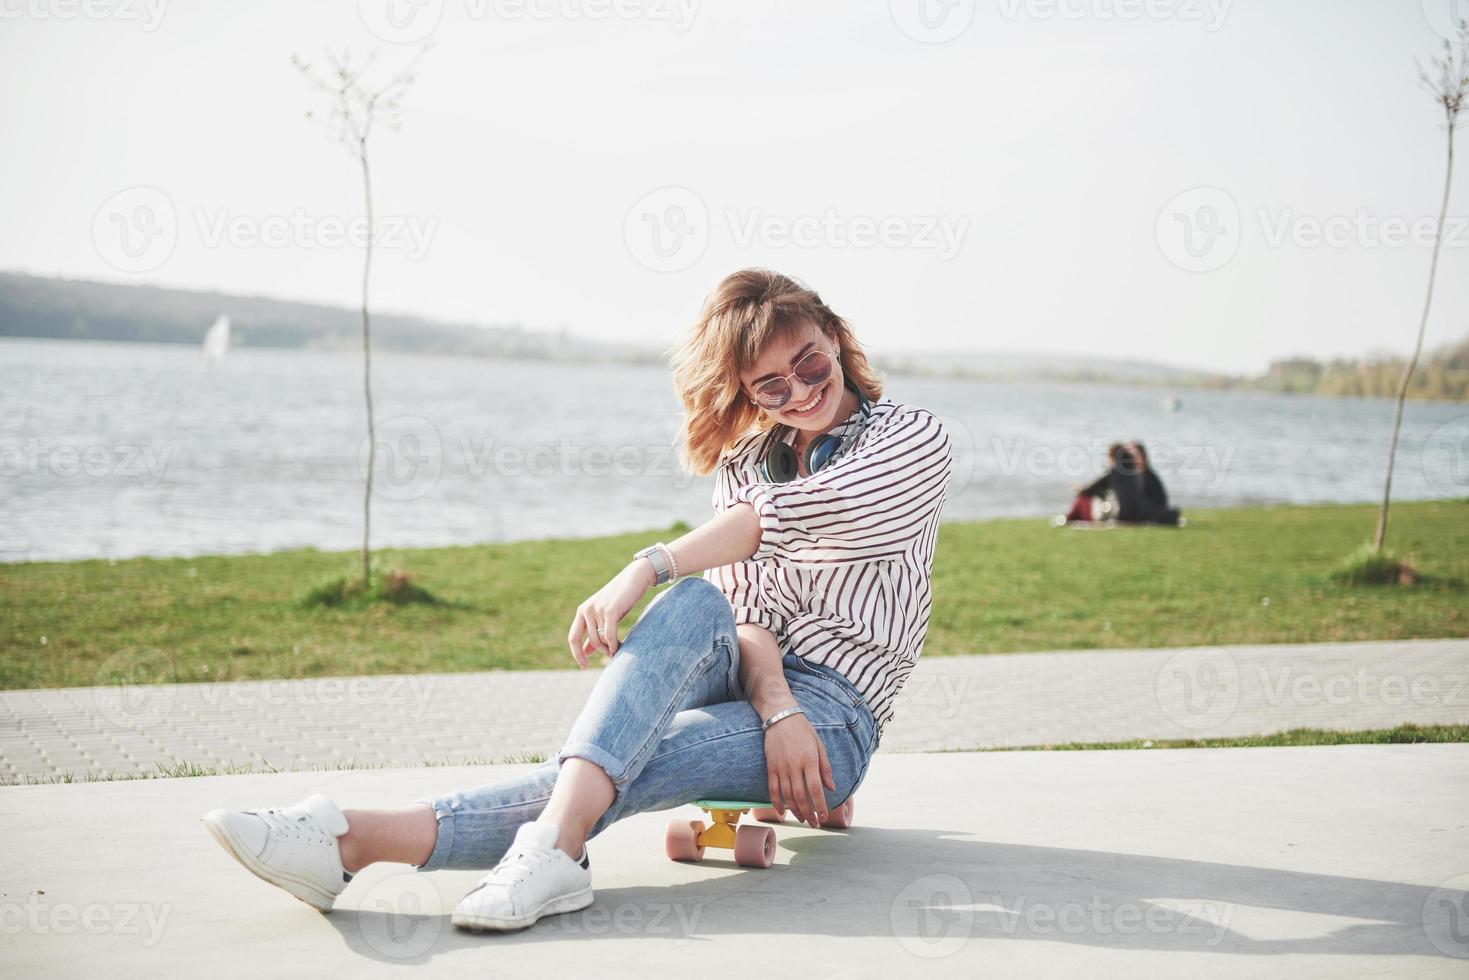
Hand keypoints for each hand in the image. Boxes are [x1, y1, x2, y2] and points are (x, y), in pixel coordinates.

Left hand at [567, 560, 655, 666]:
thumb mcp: (604, 616)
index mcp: (582, 611)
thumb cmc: (620, 599)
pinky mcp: (610, 611)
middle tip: (611, 655)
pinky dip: (614, 645)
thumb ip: (594, 632)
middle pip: (590, 641)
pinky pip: (609, 636)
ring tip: (617, 650)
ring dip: (609, 648)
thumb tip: (585, 653)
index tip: (584, 667)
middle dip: (600, 651)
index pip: (573, 637)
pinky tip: (619, 648)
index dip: (576, 654)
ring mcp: (597, 610)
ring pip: (600, 639)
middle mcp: (586, 610)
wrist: (635, 578)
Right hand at [763, 710, 835, 826]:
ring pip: (787, 795)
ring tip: (803, 820)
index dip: (820, 805)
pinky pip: (773, 789)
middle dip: (808, 813)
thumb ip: (825, 767)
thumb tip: (832, 788)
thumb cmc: (803, 730)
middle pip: (801, 796)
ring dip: (795, 810)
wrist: (780, 717)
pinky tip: (782, 812)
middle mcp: (794, 766)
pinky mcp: (771, 767)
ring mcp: (780, 768)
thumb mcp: (819, 745)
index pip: (815, 789)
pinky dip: (776, 802)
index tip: (824, 817)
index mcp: (809, 760)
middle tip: (814, 823)